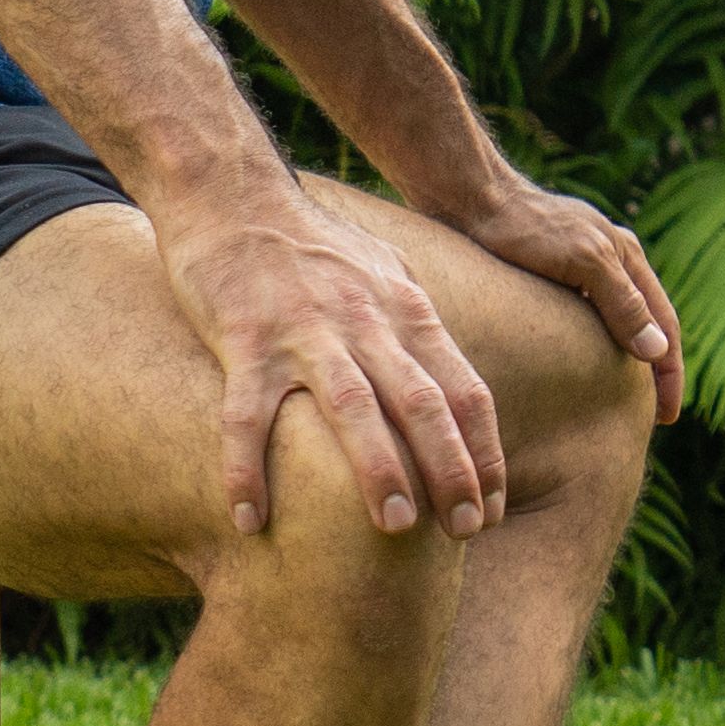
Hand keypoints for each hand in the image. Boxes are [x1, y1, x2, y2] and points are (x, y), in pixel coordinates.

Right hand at [159, 186, 507, 539]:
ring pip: (353, 407)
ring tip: (394, 528)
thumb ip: (418, 330)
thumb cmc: (313, 246)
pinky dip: (248, 469)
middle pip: (424, 402)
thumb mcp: (387, 274)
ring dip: (379, 469)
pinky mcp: (243, 338)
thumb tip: (452, 388)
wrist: (233, 194)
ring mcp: (305, 331)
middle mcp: (366, 322)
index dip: (484, 453)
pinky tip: (249, 520)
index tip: (491, 508)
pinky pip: (247, 415)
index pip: (465, 390)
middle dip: (451, 470)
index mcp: (407, 311)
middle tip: (465, 531)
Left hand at [447, 176, 687, 427]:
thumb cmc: (525, 226)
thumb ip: (621, 304)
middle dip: (651, 371)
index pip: (664, 324)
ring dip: (620, 361)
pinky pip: (580, 320)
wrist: (469, 197)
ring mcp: (579, 267)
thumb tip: (656, 351)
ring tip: (615, 401)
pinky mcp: (547, 274)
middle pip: (644, 325)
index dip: (669, 373)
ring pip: (612, 324)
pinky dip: (589, 348)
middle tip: (650, 418)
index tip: (667, 417)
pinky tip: (574, 369)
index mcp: (627, 256)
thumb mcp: (583, 262)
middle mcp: (610, 261)